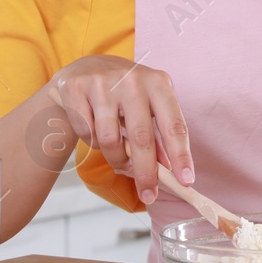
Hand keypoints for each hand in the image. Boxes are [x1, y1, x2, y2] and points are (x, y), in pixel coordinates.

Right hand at [47, 55, 191, 205]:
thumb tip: (169, 169)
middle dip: (146, 173)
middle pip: (141, 138)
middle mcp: (132, 80)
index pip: (174, 125)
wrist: (85, 68)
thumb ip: (159, 134)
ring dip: (114, 158)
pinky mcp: (76, 88)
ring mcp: (102, 82)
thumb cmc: (125, 93)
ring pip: (109, 140)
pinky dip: (91, 141)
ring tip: (117, 156)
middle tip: (149, 195)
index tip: (185, 180)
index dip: (181, 155)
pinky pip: (86, 133)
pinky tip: (94, 128)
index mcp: (158, 83)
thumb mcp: (148, 106)